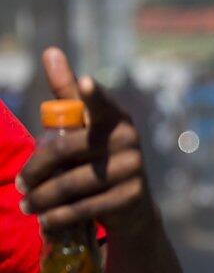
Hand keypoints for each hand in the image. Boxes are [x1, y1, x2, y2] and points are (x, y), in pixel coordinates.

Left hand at [17, 47, 156, 236]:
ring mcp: (133, 168)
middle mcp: (128, 139)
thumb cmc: (98, 158)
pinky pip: (82, 207)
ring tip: (28, 205)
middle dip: (35, 171)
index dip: (91, 95)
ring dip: (41, 199)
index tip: (84, 84)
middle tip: (21, 185)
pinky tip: (46, 221)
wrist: (133, 206)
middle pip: (64, 150)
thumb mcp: (83, 127)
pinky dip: (57, 217)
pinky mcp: (131, 196)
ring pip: (70, 184)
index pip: (100, 104)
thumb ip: (66, 94)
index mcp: (115, 118)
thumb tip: (50, 51)